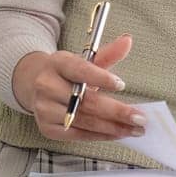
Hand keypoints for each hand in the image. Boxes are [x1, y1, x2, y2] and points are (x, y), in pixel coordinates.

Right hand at [11, 34, 146, 143]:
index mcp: (58, 63)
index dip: (101, 78)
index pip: (80, 70)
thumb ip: (108, 53)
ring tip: (134, 129)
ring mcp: (45, 108)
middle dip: (117, 111)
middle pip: (86, 101)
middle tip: (139, 117)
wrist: (35, 84)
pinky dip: (100, 135)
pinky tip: (117, 134)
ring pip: (84, 120)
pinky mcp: (47, 127)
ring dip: (113, 127)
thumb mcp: (85, 60)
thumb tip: (127, 41)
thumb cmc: (67, 72)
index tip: (121, 84)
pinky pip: (77, 134)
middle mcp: (47, 85)